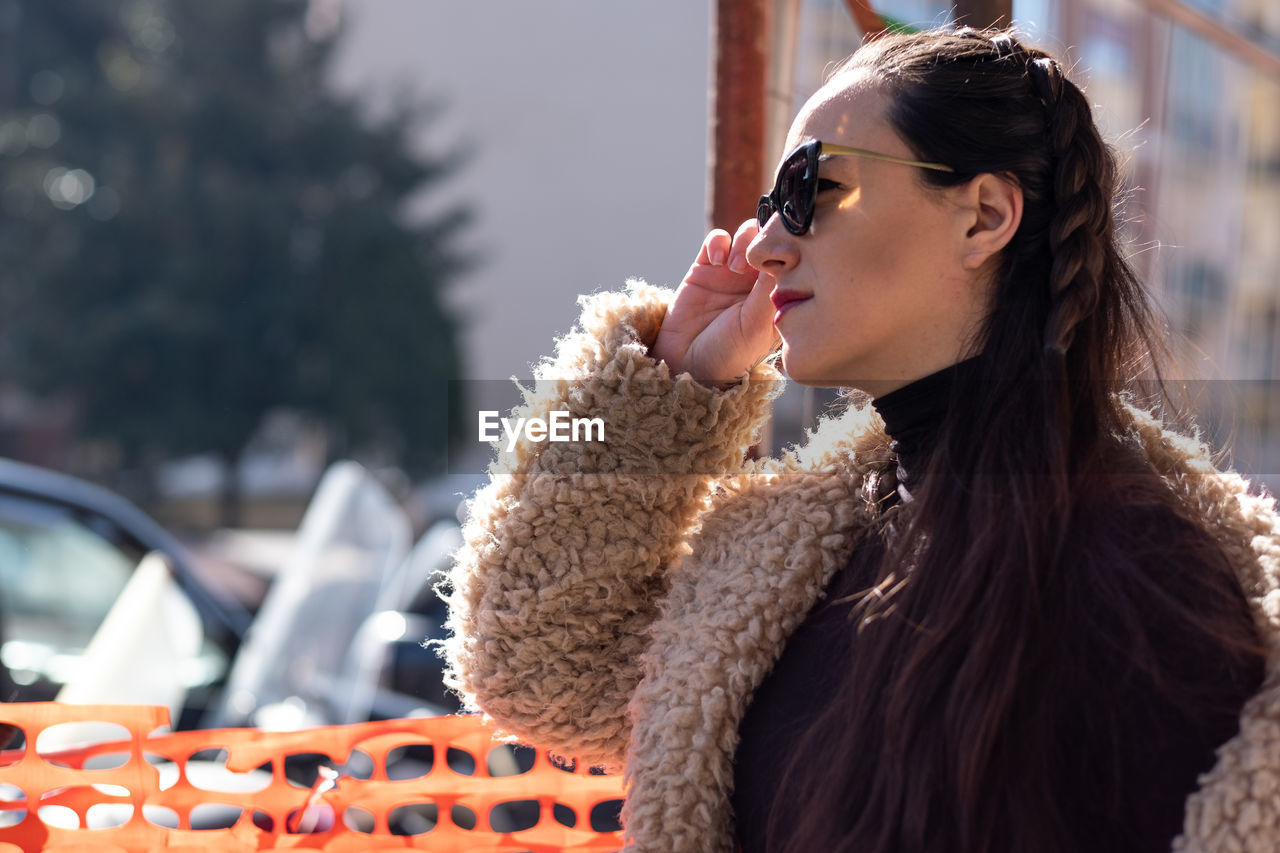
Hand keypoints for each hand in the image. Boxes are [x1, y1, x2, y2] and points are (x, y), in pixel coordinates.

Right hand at [650, 219, 777, 384]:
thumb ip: (769, 291)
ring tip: (735, 266)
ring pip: (747, 233)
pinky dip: (718, 242)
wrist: (687, 364)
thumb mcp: (756, 327)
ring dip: (744, 241)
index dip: (790, 248)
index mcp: (779, 294)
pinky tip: (716, 261)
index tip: (783, 256)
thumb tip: (784, 254)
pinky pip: (717, 239)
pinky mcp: (706, 267)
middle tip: (754, 262)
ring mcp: (732, 272)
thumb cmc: (729, 354)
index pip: (794, 257)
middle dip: (765, 240)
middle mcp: (758, 280)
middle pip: (771, 238)